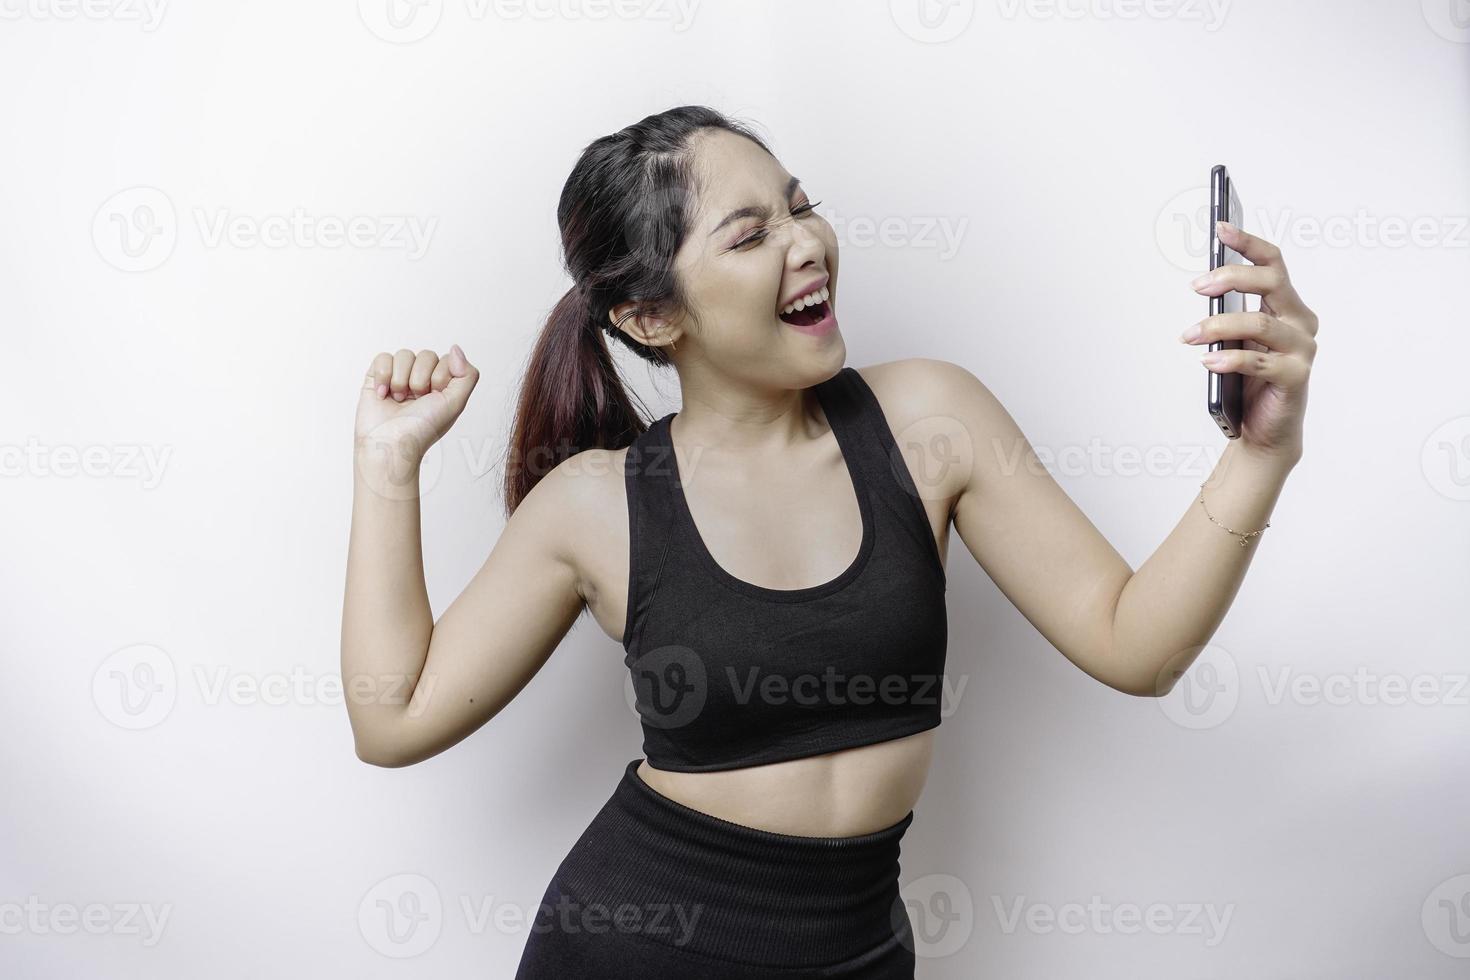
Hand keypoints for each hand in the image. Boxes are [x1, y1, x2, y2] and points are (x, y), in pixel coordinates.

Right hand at [354, 346, 478, 464]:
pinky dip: (383, 376)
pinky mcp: (377, 378)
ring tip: (399, 400)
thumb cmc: (422, 430)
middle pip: (426, 355)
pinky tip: (383, 395)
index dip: (440, 377)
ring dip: (401, 380)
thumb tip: (456, 348)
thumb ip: (467, 375)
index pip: (447, 359)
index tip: (435, 397)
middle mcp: (421, 379)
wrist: (389, 445)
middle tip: (415, 401)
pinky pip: (383, 358)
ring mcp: (399, 377)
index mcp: (442, 385)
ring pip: (404, 355)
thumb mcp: (456, 404)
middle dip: (420, 380)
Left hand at [1180, 221, 1316, 461]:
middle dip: (1231, 278)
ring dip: (1218, 326)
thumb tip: (1205, 283)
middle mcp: (1301, 322)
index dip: (1248, 244)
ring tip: (1190, 335)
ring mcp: (1302, 350)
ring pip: (1261, 324)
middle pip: (1271, 283)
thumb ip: (1231, 314)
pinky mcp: (1296, 377)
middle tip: (1197, 286)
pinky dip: (1229, 359)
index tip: (1220, 230)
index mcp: (1288, 306)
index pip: (1273, 263)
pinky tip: (1207, 361)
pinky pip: (1260, 362)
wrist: (1265, 430)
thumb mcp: (1237, 341)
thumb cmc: (1250, 382)